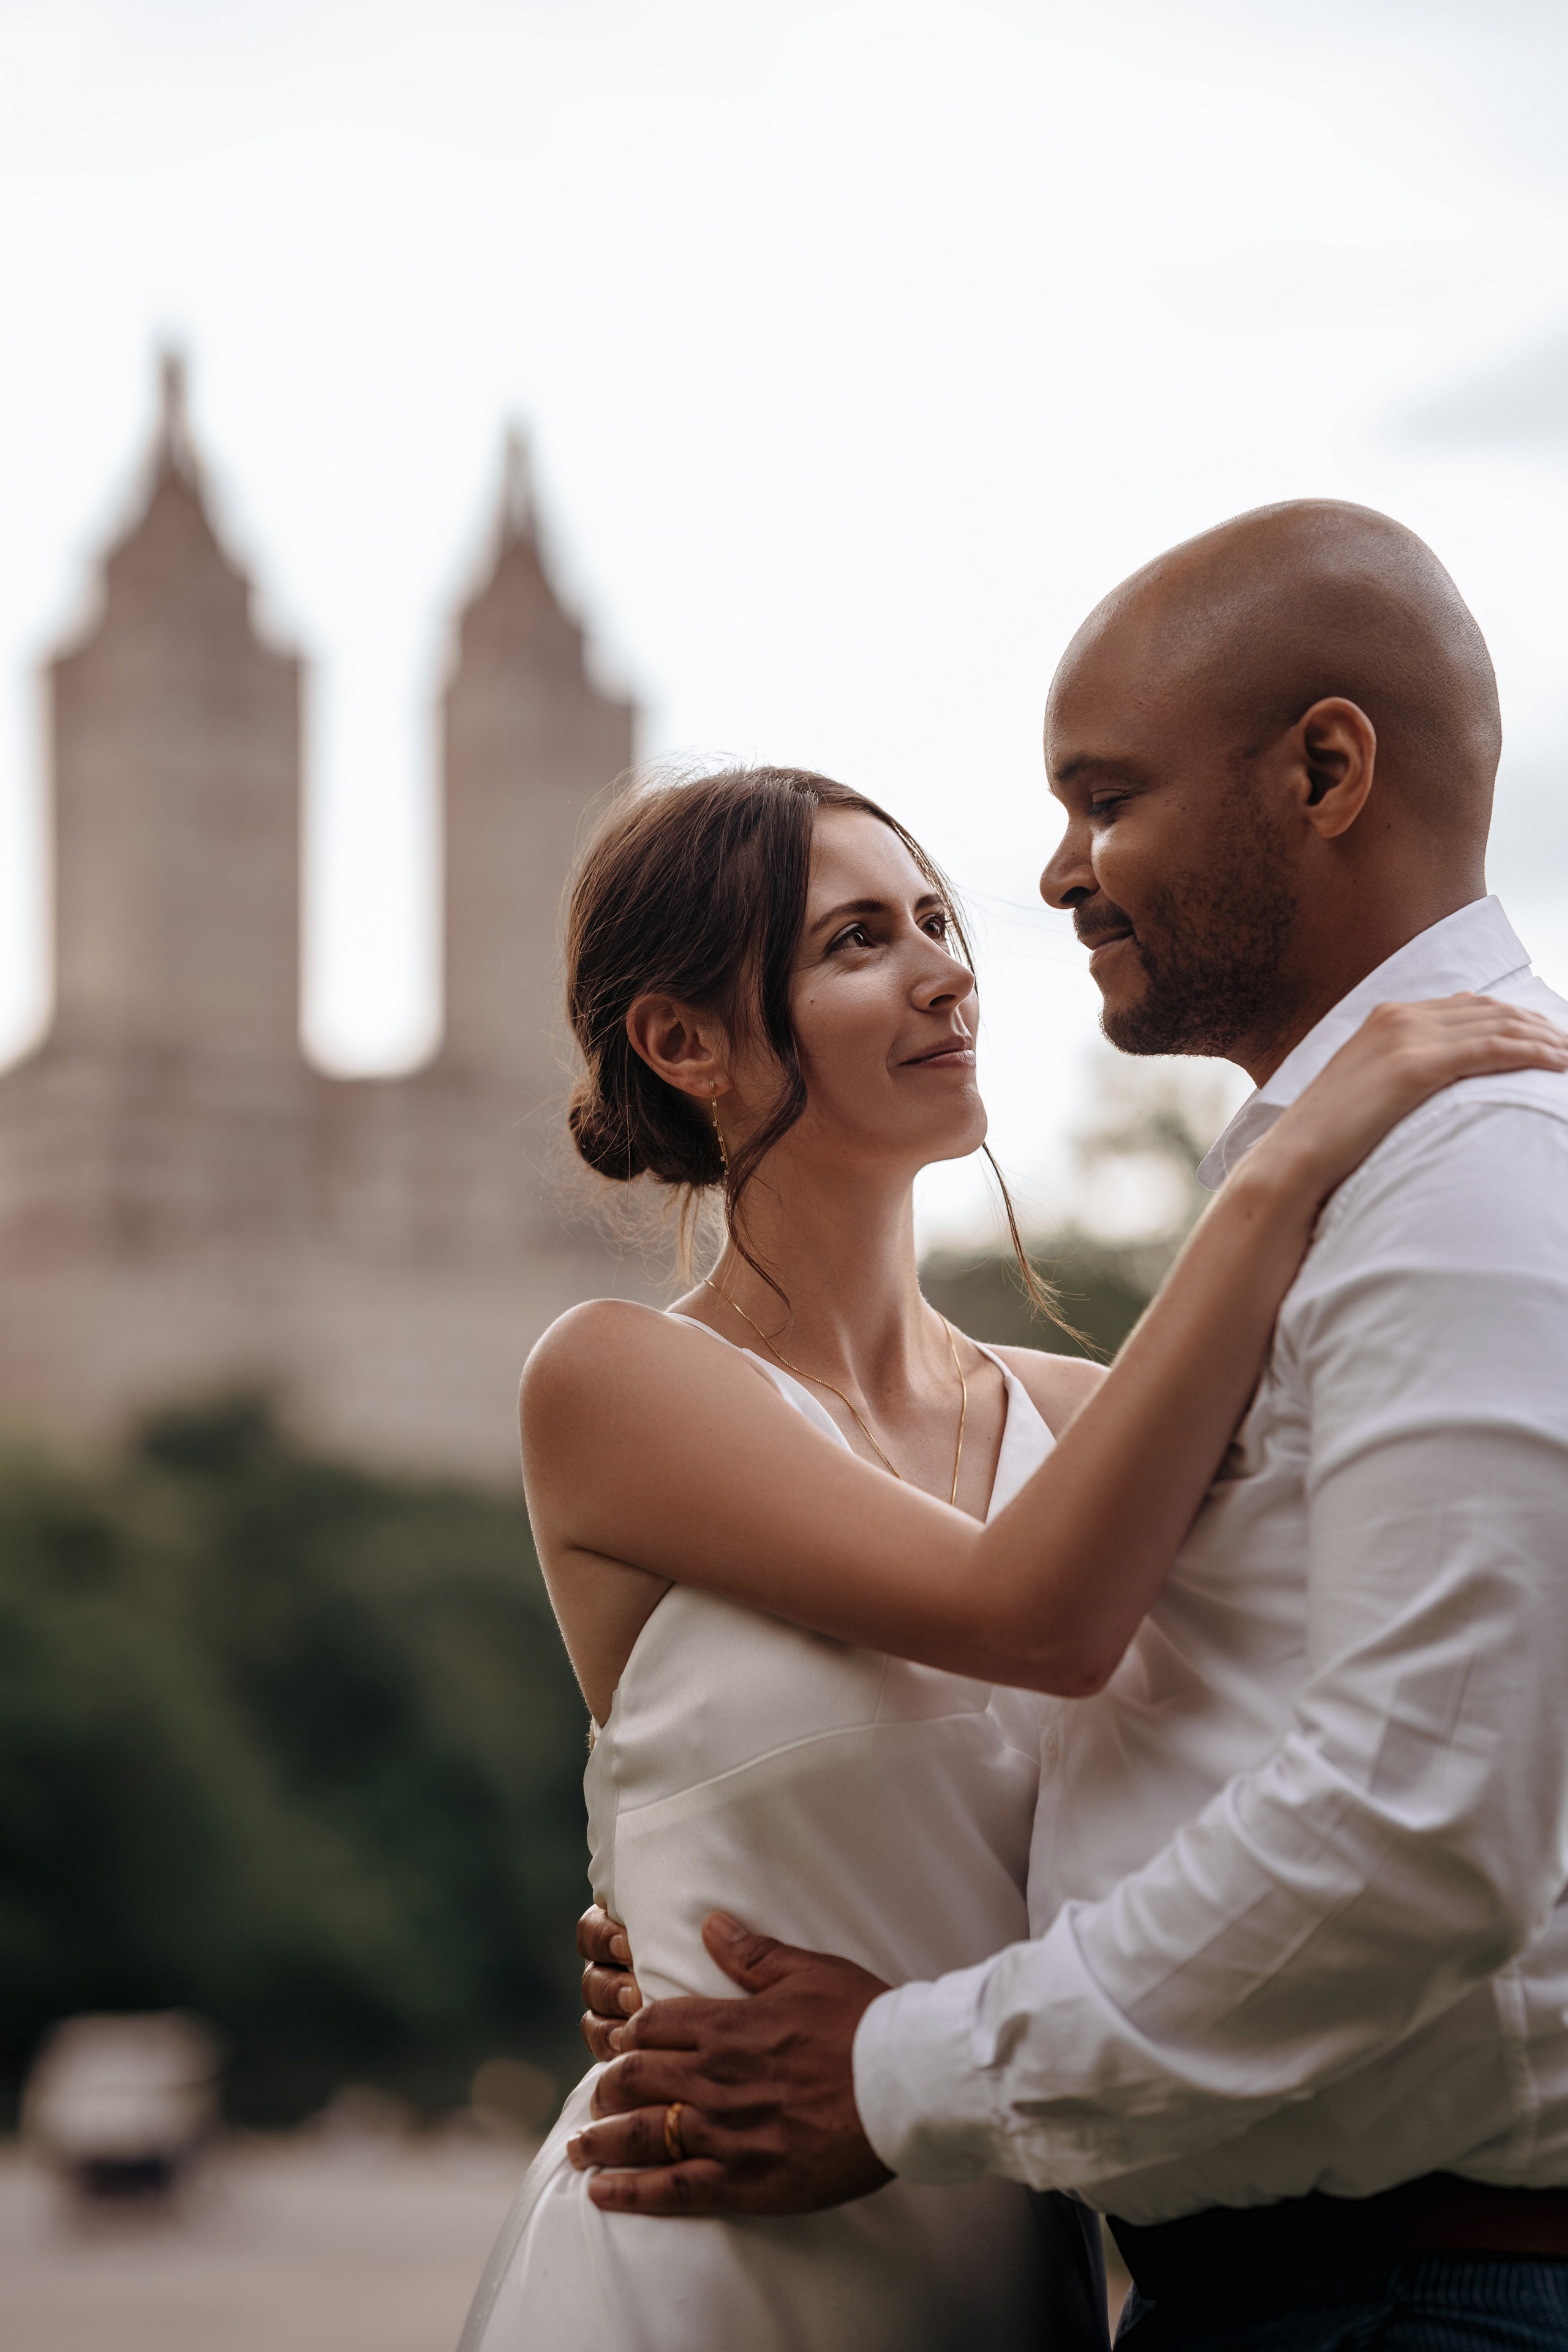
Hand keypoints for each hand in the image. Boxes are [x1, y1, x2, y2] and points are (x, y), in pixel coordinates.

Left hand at [566, 1912, 893, 2215]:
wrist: (905, 2084)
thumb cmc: (863, 2023)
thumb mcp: (809, 1973)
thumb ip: (753, 1954)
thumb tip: (709, 1924)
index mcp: (728, 2026)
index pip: (654, 2025)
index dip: (630, 2033)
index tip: (622, 2041)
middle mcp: (714, 2078)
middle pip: (633, 2078)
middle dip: (608, 2086)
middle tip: (599, 2094)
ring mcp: (724, 2133)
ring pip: (640, 2134)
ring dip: (601, 2139)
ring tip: (579, 2145)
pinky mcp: (742, 2181)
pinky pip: (670, 2189)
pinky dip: (629, 2192)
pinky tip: (600, 2193)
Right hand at [1252, 993, 1567, 1203]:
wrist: (1292, 1160)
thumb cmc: (1328, 1141)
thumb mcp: (1366, 1091)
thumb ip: (1401, 1072)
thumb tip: (1441, 1082)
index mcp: (1386, 1018)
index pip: (1469, 1005)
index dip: (1515, 1018)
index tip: (1546, 1037)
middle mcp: (1398, 1017)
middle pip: (1491, 1009)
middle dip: (1540, 1024)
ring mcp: (1405, 1038)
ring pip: (1499, 1025)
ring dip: (1546, 1038)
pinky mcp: (1414, 1067)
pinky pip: (1492, 1050)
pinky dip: (1533, 1053)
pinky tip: (1560, 1064)